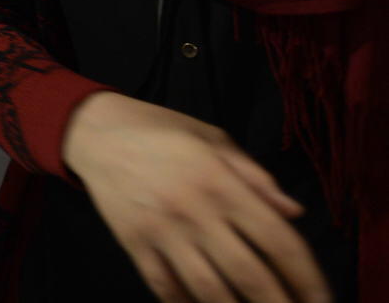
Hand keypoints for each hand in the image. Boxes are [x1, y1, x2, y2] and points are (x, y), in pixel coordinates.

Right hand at [62, 92, 330, 302]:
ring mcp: (161, 230)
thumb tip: (294, 213)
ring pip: (209, 291)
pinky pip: (166, 288)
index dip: (306, 277)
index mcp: (220, 180)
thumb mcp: (214, 139)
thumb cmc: (161, 131)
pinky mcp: (133, 243)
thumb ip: (256, 176)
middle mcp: (194, 209)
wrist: (95, 131)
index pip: (277, 239)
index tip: (321, 299)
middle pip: (249, 276)